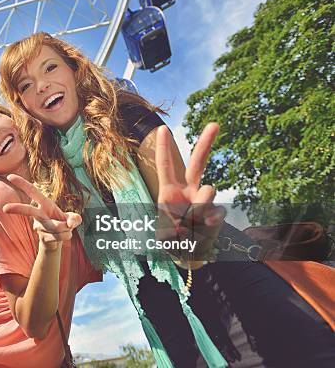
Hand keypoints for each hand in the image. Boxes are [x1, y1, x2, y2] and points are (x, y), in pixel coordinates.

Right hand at [2, 174, 81, 249]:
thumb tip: (70, 222)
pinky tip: (62, 236)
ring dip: (65, 229)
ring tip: (66, 228)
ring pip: (55, 227)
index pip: (33, 191)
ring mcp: (39, 227)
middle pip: (28, 211)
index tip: (10, 177)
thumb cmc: (64, 224)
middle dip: (18, 209)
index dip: (22, 184)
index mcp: (45, 204)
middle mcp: (39, 214)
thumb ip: (75, 218)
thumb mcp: (73, 219)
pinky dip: (66, 236)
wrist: (58, 242)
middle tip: (5, 208)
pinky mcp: (42, 238)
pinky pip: (58, 237)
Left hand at [155, 124, 225, 260]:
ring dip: (198, 208)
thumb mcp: (165, 233)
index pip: (166, 166)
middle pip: (198, 163)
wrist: (188, 256)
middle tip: (215, 123)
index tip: (162, 129)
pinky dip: (209, 223)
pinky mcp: (217, 213)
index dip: (163, 148)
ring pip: (208, 191)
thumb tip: (204, 213)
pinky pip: (217, 212)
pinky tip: (203, 231)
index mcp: (169, 191)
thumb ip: (180, 221)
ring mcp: (205, 200)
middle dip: (206, 142)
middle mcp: (189, 191)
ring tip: (190, 225)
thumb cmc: (171, 241)